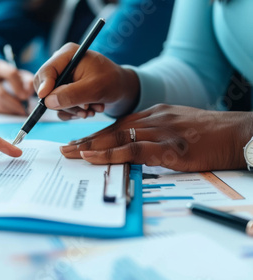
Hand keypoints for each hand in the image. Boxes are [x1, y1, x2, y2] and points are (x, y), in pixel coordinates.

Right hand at [0, 60, 33, 114]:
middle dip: (14, 104)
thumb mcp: (22, 77)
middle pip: (0, 93)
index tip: (25, 96)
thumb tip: (27, 93)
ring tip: (18, 111)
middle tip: (23, 110)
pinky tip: (9, 112)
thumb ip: (29, 82)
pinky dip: (2, 113)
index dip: (19, 87)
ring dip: (9, 110)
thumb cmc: (12, 80)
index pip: (10, 74)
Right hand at [34, 43, 139, 118]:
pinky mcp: (63, 92)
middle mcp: (61, 66)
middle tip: (85, 109)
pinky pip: (59, 107)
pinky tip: (89, 110)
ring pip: (53, 102)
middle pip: (46, 89)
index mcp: (67, 55)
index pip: (46, 72)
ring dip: (73, 110)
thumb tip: (48, 102)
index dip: (44, 87)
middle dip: (65, 103)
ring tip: (93, 109)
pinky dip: (73, 112)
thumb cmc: (112, 82)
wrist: (122, 89)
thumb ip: (71, 95)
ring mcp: (62, 79)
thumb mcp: (94, 88)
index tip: (46, 101)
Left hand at [60, 104, 252, 171]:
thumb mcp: (178, 126)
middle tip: (64, 150)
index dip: (96, 135)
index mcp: (155, 114)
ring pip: (118, 137)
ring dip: (91, 147)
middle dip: (86, 141)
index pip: (117, 124)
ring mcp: (161, 133)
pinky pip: (134, 150)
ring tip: (71, 155)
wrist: (240, 133)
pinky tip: (93, 157)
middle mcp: (154, 119)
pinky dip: (111, 153)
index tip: (78, 144)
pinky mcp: (171, 149)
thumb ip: (155, 133)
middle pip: (112, 129)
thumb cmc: (210, 133)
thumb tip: (133, 147)